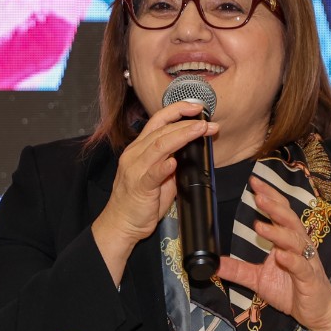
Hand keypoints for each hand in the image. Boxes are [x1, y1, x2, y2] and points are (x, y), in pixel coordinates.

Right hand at [92, 101, 217, 279]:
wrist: (121, 223)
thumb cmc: (141, 200)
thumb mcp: (159, 175)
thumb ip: (172, 161)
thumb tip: (192, 150)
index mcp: (139, 148)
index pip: (158, 121)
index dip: (177, 110)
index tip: (197, 107)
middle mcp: (135, 154)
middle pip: (162, 130)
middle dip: (188, 123)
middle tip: (209, 123)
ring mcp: (135, 169)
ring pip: (159, 146)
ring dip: (182, 135)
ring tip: (200, 130)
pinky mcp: (138, 187)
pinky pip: (151, 173)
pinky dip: (164, 166)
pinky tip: (174, 162)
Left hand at [219, 178, 330, 330]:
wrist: (318, 311)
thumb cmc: (292, 290)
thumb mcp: (258, 280)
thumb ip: (237, 270)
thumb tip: (213, 264)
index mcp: (288, 241)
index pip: (279, 213)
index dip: (269, 197)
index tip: (254, 183)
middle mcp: (299, 246)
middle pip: (288, 220)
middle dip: (274, 207)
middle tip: (258, 196)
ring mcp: (306, 261)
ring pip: (294, 241)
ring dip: (278, 232)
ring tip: (260, 225)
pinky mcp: (310, 279)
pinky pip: (301, 267)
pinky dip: (292, 260)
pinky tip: (281, 255)